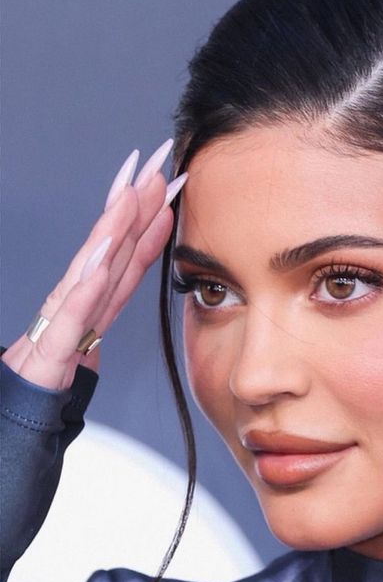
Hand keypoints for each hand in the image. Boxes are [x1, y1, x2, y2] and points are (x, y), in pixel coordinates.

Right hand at [2, 140, 186, 390]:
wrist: (14, 416)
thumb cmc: (47, 375)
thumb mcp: (87, 337)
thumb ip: (103, 307)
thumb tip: (121, 278)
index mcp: (92, 301)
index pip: (126, 253)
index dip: (148, 218)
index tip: (169, 182)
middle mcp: (77, 302)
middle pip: (112, 248)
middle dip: (135, 204)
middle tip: (157, 164)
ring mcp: (62, 323)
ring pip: (91, 269)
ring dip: (113, 230)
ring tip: (132, 195)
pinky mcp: (51, 353)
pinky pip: (70, 319)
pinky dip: (86, 290)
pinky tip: (101, 264)